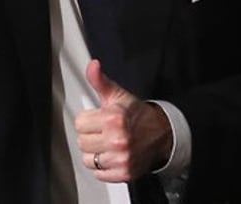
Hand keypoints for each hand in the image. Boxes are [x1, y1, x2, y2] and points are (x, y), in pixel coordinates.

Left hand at [74, 60, 171, 181]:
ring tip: (106, 144)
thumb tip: (93, 65)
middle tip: (103, 131)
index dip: (87, 120)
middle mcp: (118, 139)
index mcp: (113, 118)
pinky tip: (111, 155)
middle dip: (90, 136)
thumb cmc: (136, 114)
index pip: (79, 123)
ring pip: (88, 159)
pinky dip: (103, 167)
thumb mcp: (117, 94)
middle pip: (82, 142)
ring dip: (95, 153)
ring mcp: (121, 158)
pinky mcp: (124, 173)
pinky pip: (99, 174)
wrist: (160, 133)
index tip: (97, 119)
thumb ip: (100, 80)